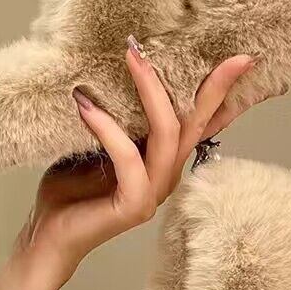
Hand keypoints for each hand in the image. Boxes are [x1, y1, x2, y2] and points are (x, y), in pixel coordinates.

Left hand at [0, 39, 254, 289]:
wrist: (48, 235)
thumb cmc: (70, 190)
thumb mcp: (97, 143)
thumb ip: (120, 121)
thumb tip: (114, 72)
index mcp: (162, 161)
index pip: (199, 125)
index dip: (221, 95)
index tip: (242, 60)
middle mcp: (166, 176)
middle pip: (196, 126)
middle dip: (213, 88)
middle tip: (225, 54)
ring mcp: (153, 193)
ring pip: (168, 136)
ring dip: (151, 93)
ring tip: (133, 57)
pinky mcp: (133, 206)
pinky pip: (129, 159)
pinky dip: (108, 129)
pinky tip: (86, 105)